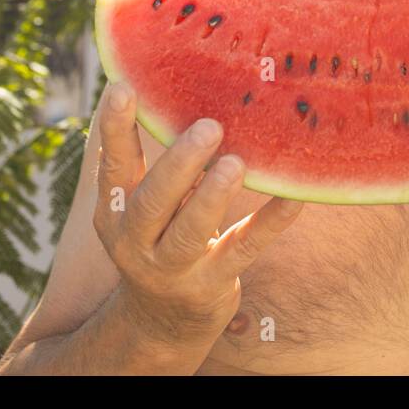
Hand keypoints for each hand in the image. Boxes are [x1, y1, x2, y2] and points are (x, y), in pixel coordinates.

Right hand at [92, 81, 301, 357]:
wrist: (161, 322)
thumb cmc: (159, 237)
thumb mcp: (143, 205)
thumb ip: (153, 161)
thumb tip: (177, 88)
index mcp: (115, 210)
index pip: (112, 165)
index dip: (115, 127)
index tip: (124, 85)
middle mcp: (136, 241)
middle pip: (152, 201)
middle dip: (179, 164)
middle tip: (208, 127)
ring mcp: (174, 267)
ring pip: (191, 231)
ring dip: (214, 196)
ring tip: (237, 163)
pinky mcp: (213, 283)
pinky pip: (246, 247)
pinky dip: (271, 221)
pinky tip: (295, 196)